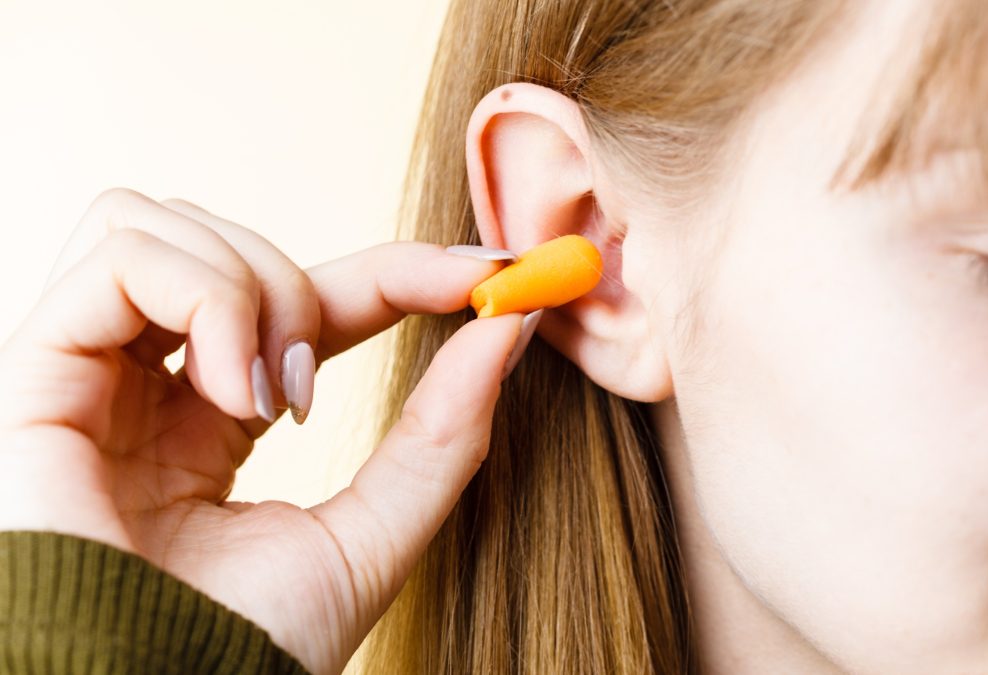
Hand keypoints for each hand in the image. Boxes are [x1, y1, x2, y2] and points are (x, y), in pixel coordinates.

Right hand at [0, 188, 528, 674]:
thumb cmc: (247, 642)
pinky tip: (223, 390)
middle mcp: (153, 379)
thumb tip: (509, 325)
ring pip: (167, 224)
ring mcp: (93, 369)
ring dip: (248, 288)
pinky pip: (120, 254)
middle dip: (303, 288)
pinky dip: (200, 300)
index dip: (399, 269)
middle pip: (230, 243)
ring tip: (262, 398)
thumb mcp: (374, 533)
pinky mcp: (38, 370)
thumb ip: (441, 433)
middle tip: (307, 390)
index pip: (316, 298)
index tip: (486, 273)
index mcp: (222, 411)